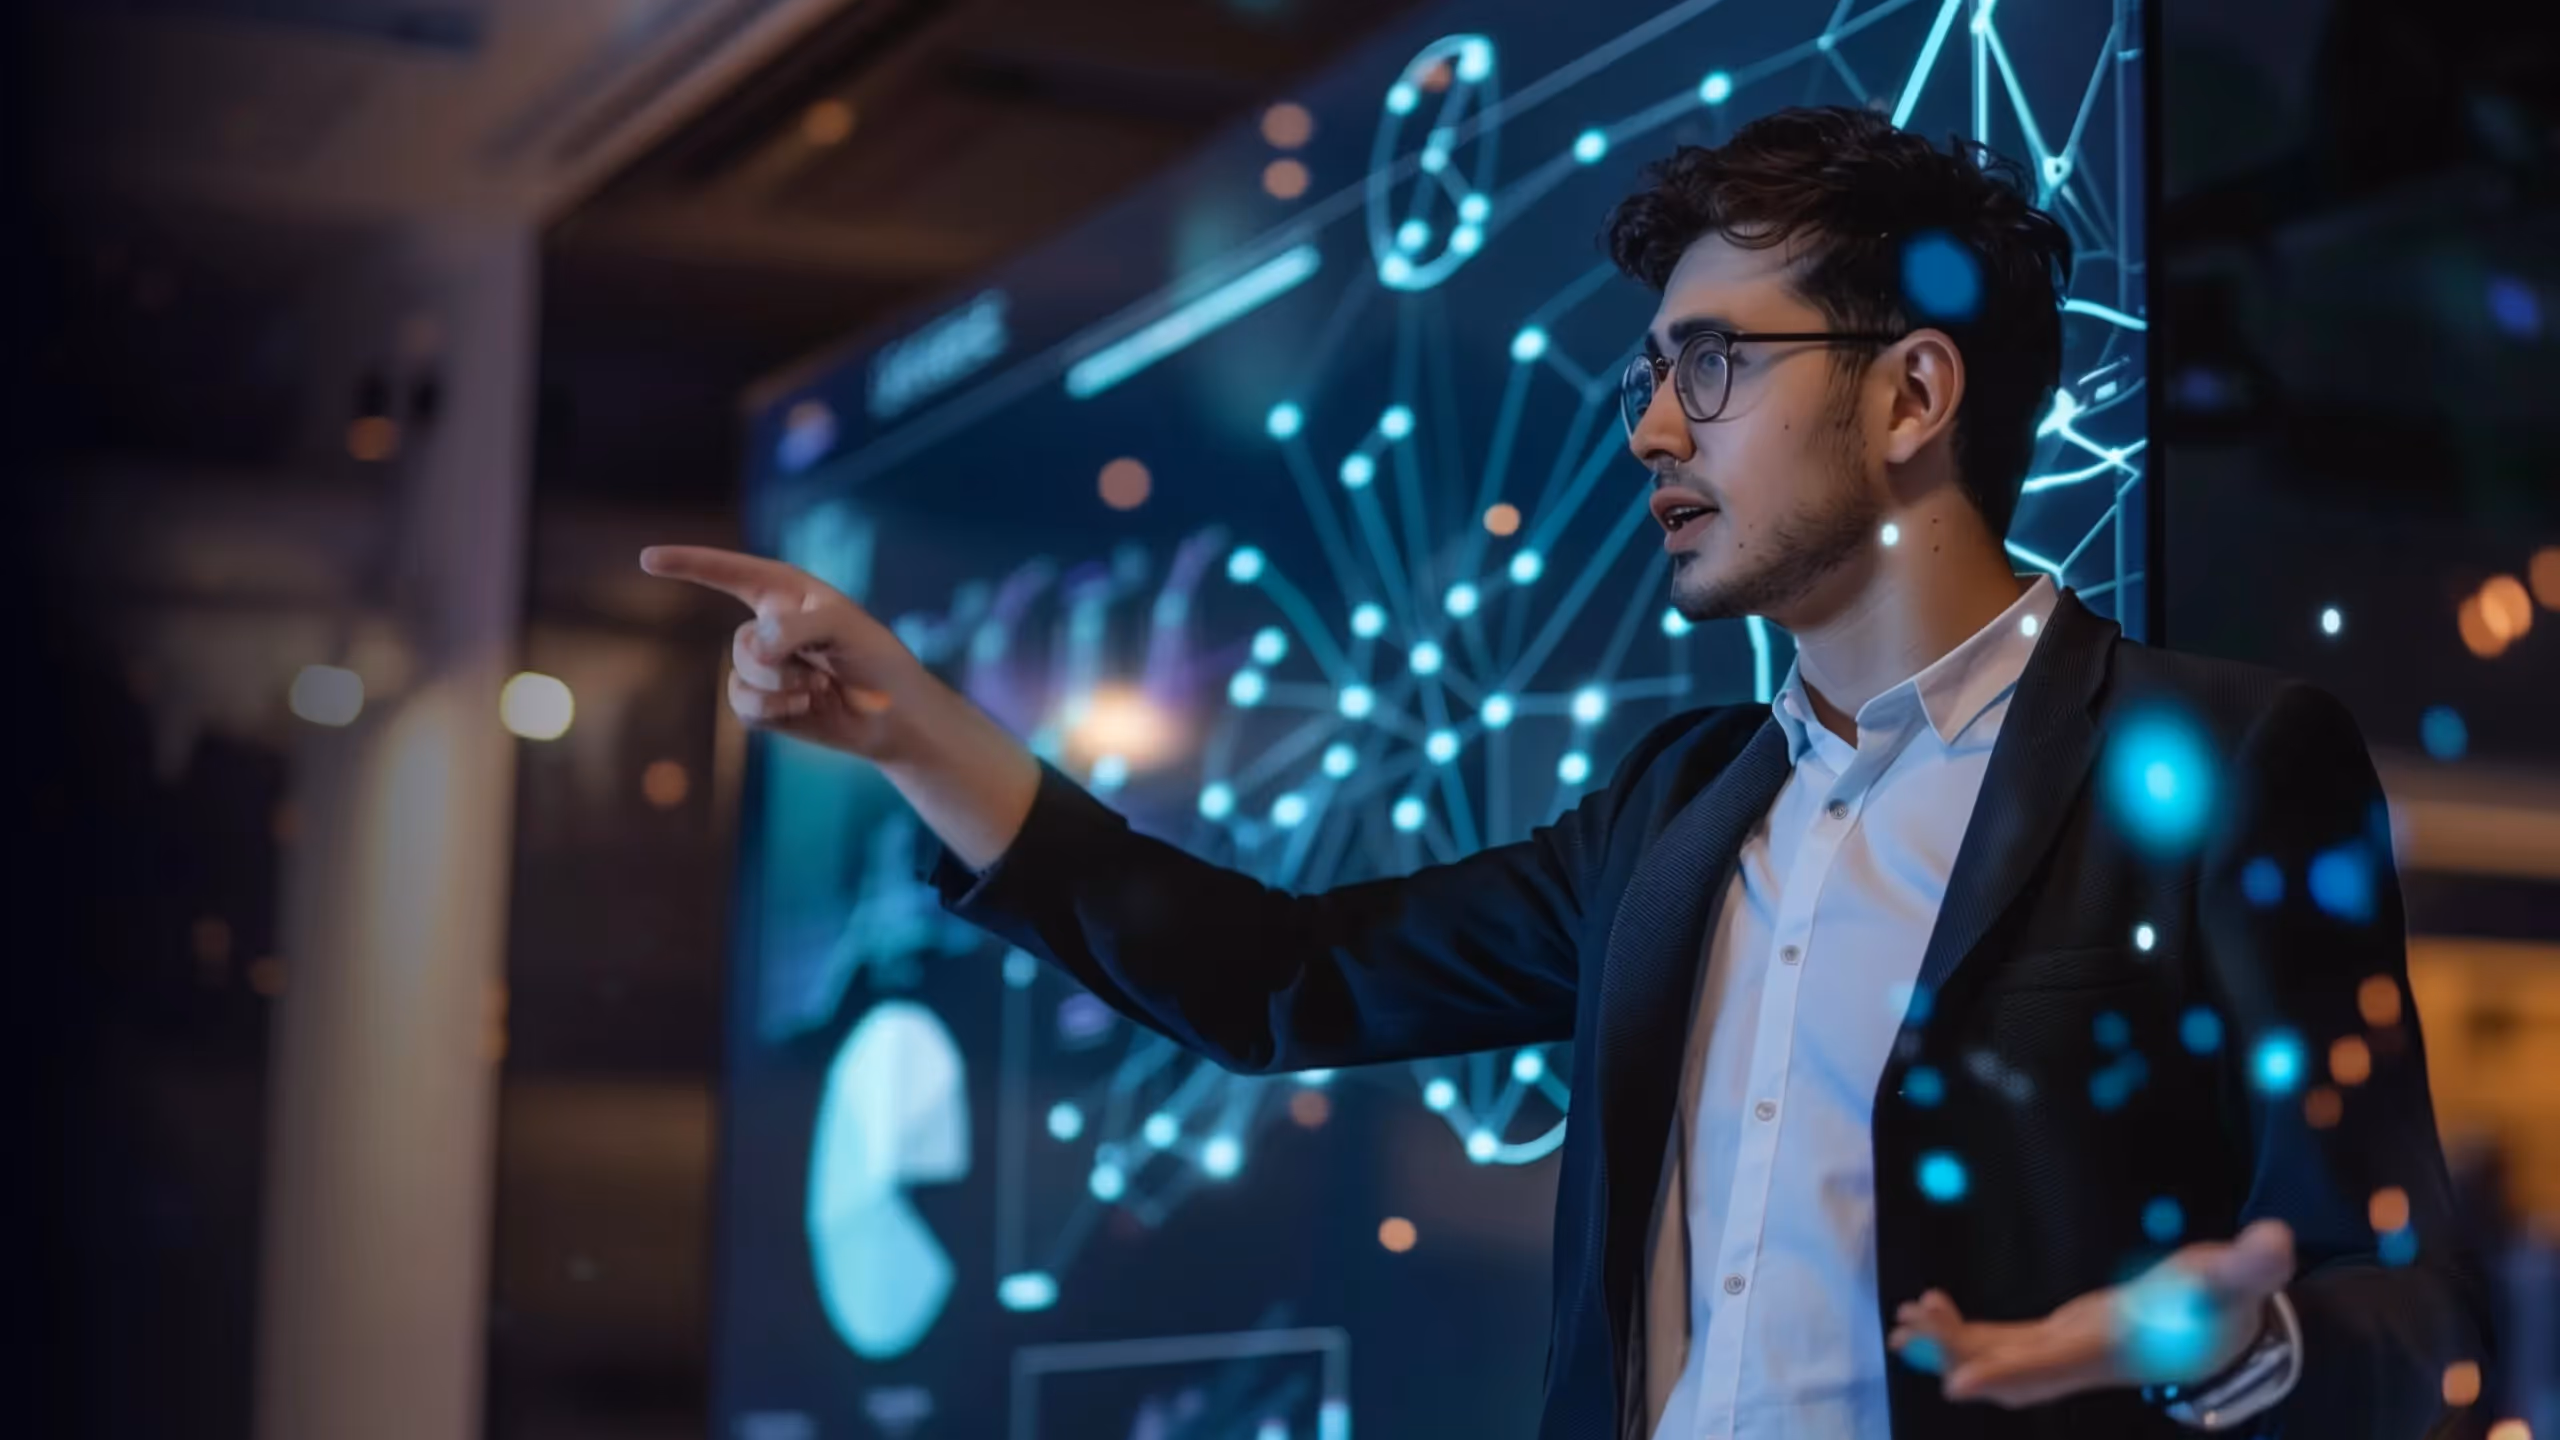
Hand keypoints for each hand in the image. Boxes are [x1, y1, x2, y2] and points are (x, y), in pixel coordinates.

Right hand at [639, 545, 930, 760]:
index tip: (647, 559)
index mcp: (786, 592)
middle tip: (823, 667)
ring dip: (782, 687)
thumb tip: (753, 652)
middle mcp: (769, 626)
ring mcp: (763, 667)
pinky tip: (806, 708)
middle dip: (782, 660)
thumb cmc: (876, 659)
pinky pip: (743, 705)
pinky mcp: (764, 703)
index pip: (729, 572)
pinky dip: (775, 709)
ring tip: (819, 689)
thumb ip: (795, 627)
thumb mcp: (843, 626)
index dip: (688, 563)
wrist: (893, 715)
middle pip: (744, 642)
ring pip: (742, 675)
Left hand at [1887, 1218, 2294, 1407]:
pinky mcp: (2062, 1337)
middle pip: (2010, 1370)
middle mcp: (2083, 1358)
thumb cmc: (2228, 1301)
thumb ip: (2252, 1263)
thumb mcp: (2240, 1278)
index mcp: (2114, 1346)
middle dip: (1957, 1354)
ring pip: (2000, 1360)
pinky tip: (1931, 1311)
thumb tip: (2274, 1239)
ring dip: (1952, 1345)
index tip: (1953, 1384)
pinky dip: (1967, 1333)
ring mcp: (2070, 1351)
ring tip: (1903, 1321)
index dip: (2004, 1372)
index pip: (2052, 1366)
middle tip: (1907, 1325)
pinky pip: (2004, 1344)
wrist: (2226, 1328)